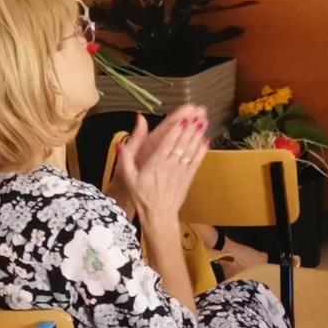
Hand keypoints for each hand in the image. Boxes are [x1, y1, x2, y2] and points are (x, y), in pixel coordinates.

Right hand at [109, 107, 210, 223]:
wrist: (158, 214)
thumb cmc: (141, 195)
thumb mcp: (128, 177)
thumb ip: (126, 158)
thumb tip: (121, 142)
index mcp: (155, 163)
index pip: (167, 143)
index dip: (176, 130)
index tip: (183, 118)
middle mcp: (170, 165)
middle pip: (182, 143)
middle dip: (191, 127)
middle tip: (198, 114)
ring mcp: (182, 171)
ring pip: (191, 150)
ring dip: (198, 135)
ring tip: (204, 122)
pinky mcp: (189, 177)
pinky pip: (197, 161)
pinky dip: (202, 150)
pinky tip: (206, 140)